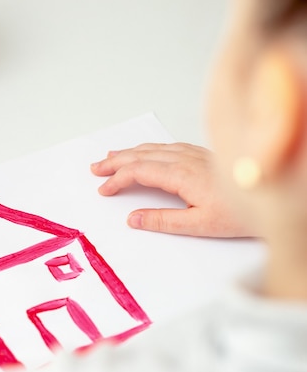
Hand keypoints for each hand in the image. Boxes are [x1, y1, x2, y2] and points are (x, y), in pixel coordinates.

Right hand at [90, 142, 254, 237]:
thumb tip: (134, 218)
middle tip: (96, 167)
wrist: (274, 197)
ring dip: (129, 152)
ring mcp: (194, 154)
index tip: (104, 189)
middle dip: (116, 161)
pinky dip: (148, 148)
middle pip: (142, 155)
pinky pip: (167, 146)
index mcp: (182, 175)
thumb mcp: (201, 225)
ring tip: (111, 156)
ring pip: (154, 148)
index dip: (117, 179)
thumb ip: (164, 221)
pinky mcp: (202, 154)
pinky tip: (145, 151)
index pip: (139, 171)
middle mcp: (186, 159)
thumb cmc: (244, 213)